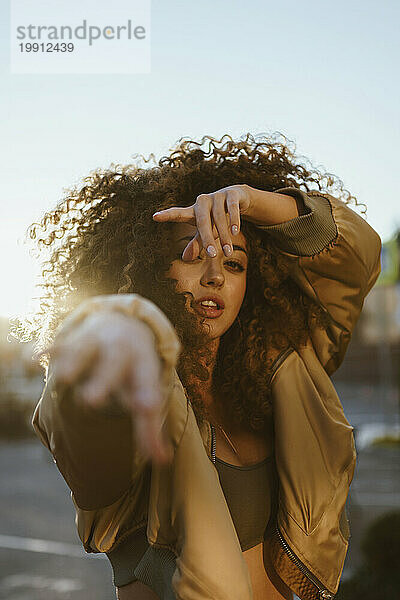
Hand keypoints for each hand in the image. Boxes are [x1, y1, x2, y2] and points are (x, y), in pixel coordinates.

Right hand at [41, 311, 171, 465]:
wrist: (124, 325)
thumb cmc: (135, 371)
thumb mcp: (146, 392)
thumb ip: (151, 428)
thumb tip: (162, 461)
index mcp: (143, 365)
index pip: (146, 381)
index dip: (146, 395)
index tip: (146, 407)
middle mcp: (119, 351)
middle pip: (113, 364)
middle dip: (103, 381)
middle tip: (92, 400)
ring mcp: (95, 344)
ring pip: (83, 351)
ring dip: (73, 364)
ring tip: (64, 378)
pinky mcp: (73, 342)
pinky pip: (59, 346)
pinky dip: (48, 352)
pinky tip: (34, 359)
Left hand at [152, 184, 252, 260]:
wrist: (238, 198)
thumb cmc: (217, 217)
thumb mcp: (207, 230)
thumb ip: (197, 243)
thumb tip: (185, 258)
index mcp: (193, 211)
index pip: (178, 214)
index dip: (167, 215)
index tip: (155, 217)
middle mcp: (203, 201)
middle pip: (202, 221)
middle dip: (207, 239)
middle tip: (212, 255)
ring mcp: (217, 196)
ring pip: (219, 217)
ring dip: (224, 236)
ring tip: (228, 252)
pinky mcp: (231, 193)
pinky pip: (232, 208)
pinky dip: (233, 220)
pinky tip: (235, 232)